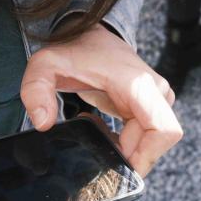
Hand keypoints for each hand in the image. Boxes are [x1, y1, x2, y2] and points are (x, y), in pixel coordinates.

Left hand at [19, 23, 182, 174]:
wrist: (89, 33)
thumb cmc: (72, 49)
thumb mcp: (44, 66)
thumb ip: (35, 91)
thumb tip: (43, 123)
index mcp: (138, 84)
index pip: (164, 130)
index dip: (146, 157)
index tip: (119, 166)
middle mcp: (155, 91)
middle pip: (158, 143)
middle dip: (132, 157)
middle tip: (100, 155)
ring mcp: (157, 98)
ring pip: (153, 142)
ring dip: (127, 149)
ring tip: (98, 136)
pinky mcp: (152, 105)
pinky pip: (148, 135)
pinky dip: (127, 142)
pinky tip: (105, 133)